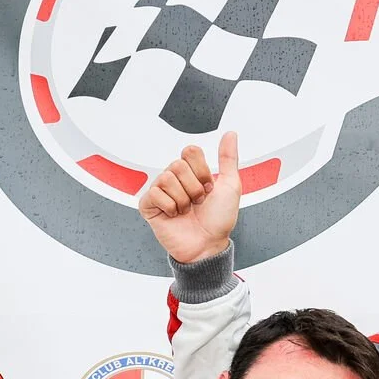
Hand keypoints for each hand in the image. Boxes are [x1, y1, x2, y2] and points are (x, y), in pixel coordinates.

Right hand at [140, 131, 240, 263]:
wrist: (209, 245)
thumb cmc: (219, 219)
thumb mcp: (230, 186)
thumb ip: (228, 158)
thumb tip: (231, 134)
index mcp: (190, 172)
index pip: (190, 152)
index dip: (203, 171)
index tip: (210, 188)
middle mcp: (173, 178)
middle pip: (178, 165)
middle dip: (195, 188)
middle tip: (198, 202)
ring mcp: (160, 191)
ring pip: (167, 178)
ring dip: (184, 199)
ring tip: (187, 211)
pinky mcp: (148, 205)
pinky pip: (154, 194)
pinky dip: (170, 207)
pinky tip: (174, 216)